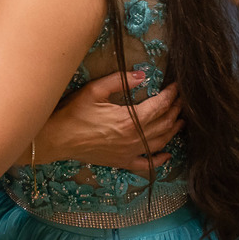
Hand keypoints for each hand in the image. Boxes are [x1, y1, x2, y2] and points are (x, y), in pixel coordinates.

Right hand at [34, 73, 182, 170]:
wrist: (56, 139)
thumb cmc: (73, 113)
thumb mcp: (94, 90)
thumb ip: (119, 81)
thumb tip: (142, 75)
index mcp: (129, 119)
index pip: (159, 105)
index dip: (171, 95)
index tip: (177, 86)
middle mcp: (134, 138)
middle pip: (164, 123)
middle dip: (175, 110)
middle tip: (181, 100)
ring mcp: (129, 152)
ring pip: (161, 142)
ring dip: (173, 130)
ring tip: (180, 120)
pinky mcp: (122, 162)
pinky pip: (146, 164)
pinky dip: (160, 160)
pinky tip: (167, 155)